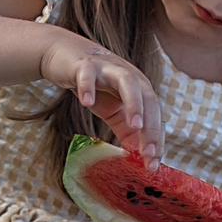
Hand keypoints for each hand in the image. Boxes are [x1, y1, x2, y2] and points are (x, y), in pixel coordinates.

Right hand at [40, 32, 164, 162]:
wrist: (67, 58)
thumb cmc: (96, 85)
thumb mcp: (113, 111)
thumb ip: (126, 130)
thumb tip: (138, 156)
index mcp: (140, 89)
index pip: (154, 115)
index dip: (155, 139)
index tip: (152, 164)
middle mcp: (129, 76)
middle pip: (148, 99)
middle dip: (150, 127)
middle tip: (148, 153)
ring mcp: (108, 69)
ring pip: (127, 82)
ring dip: (134, 104)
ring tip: (134, 126)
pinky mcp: (85, 65)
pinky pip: (88, 75)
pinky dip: (88, 87)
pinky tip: (87, 103)